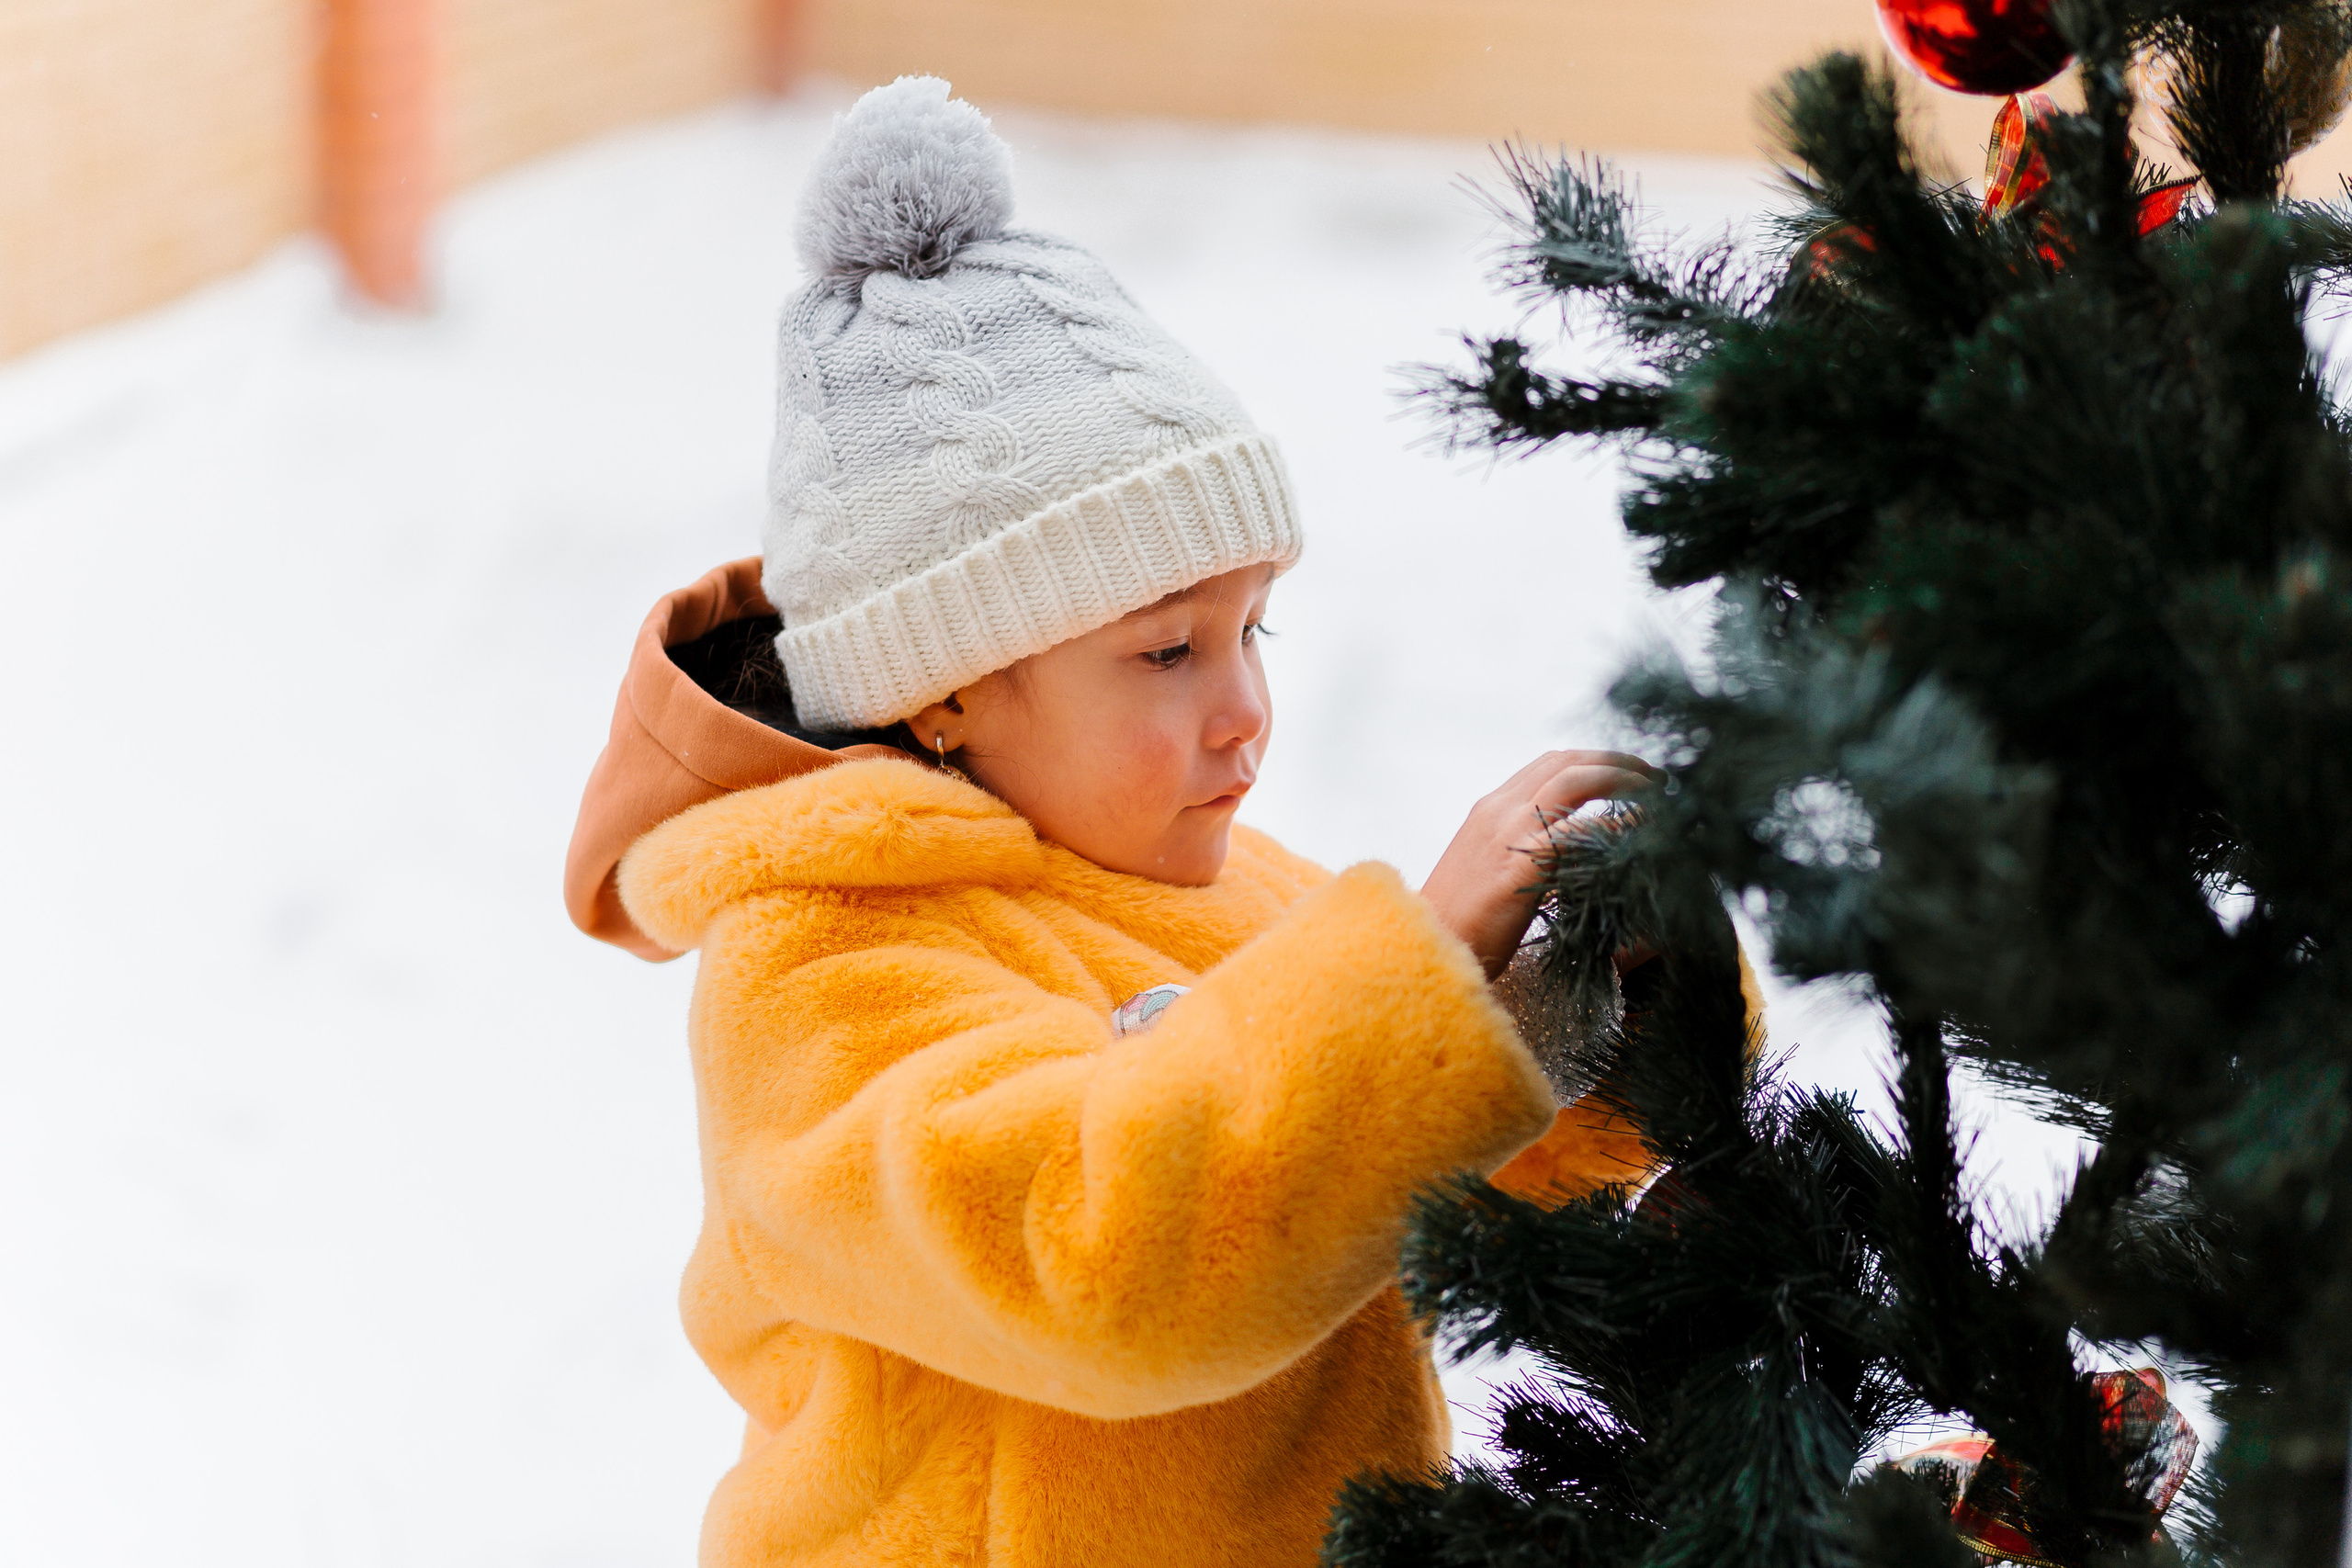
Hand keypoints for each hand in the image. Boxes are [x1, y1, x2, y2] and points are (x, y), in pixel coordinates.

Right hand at [1420, 750, 1660, 980]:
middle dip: (1619, 761)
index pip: (1550, 764)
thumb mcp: (1486, 873)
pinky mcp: (1520, 866)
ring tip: (1659, 797)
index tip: (1629, 775)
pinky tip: (1641, 836)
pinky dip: (1616, 826)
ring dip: (1625, 780)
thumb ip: (1518, 852)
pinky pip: (1580, 832)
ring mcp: (1508, 833)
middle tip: (1657, 778)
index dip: (1595, 761)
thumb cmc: (1458, 925)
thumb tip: (1564, 855)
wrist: (1422, 950)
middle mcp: (1499, 810)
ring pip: (1576, 780)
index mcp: (1490, 809)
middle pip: (1568, 761)